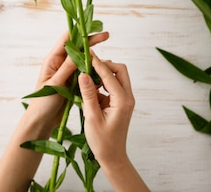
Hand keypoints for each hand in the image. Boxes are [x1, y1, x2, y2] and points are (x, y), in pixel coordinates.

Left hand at [27, 31, 109, 129]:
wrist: (41, 122)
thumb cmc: (42, 104)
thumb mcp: (55, 84)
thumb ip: (67, 68)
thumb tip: (80, 51)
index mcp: (53, 61)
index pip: (67, 40)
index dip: (80, 33)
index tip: (94, 29)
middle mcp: (60, 64)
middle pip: (78, 48)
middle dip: (92, 42)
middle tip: (106, 36)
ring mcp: (68, 74)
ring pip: (83, 61)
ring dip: (94, 59)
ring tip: (106, 59)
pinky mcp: (73, 84)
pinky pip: (85, 74)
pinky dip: (94, 72)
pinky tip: (102, 73)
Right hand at [78, 55, 149, 191]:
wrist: (112, 157)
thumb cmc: (102, 142)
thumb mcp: (92, 117)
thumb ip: (88, 94)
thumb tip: (83, 74)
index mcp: (122, 101)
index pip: (110, 75)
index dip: (97, 63)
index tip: (86, 54)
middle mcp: (127, 98)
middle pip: (119, 70)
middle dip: (104, 65)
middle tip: (88, 65)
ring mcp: (125, 100)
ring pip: (117, 77)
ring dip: (103, 74)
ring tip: (86, 77)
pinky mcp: (120, 103)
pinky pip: (112, 87)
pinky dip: (102, 84)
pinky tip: (89, 89)